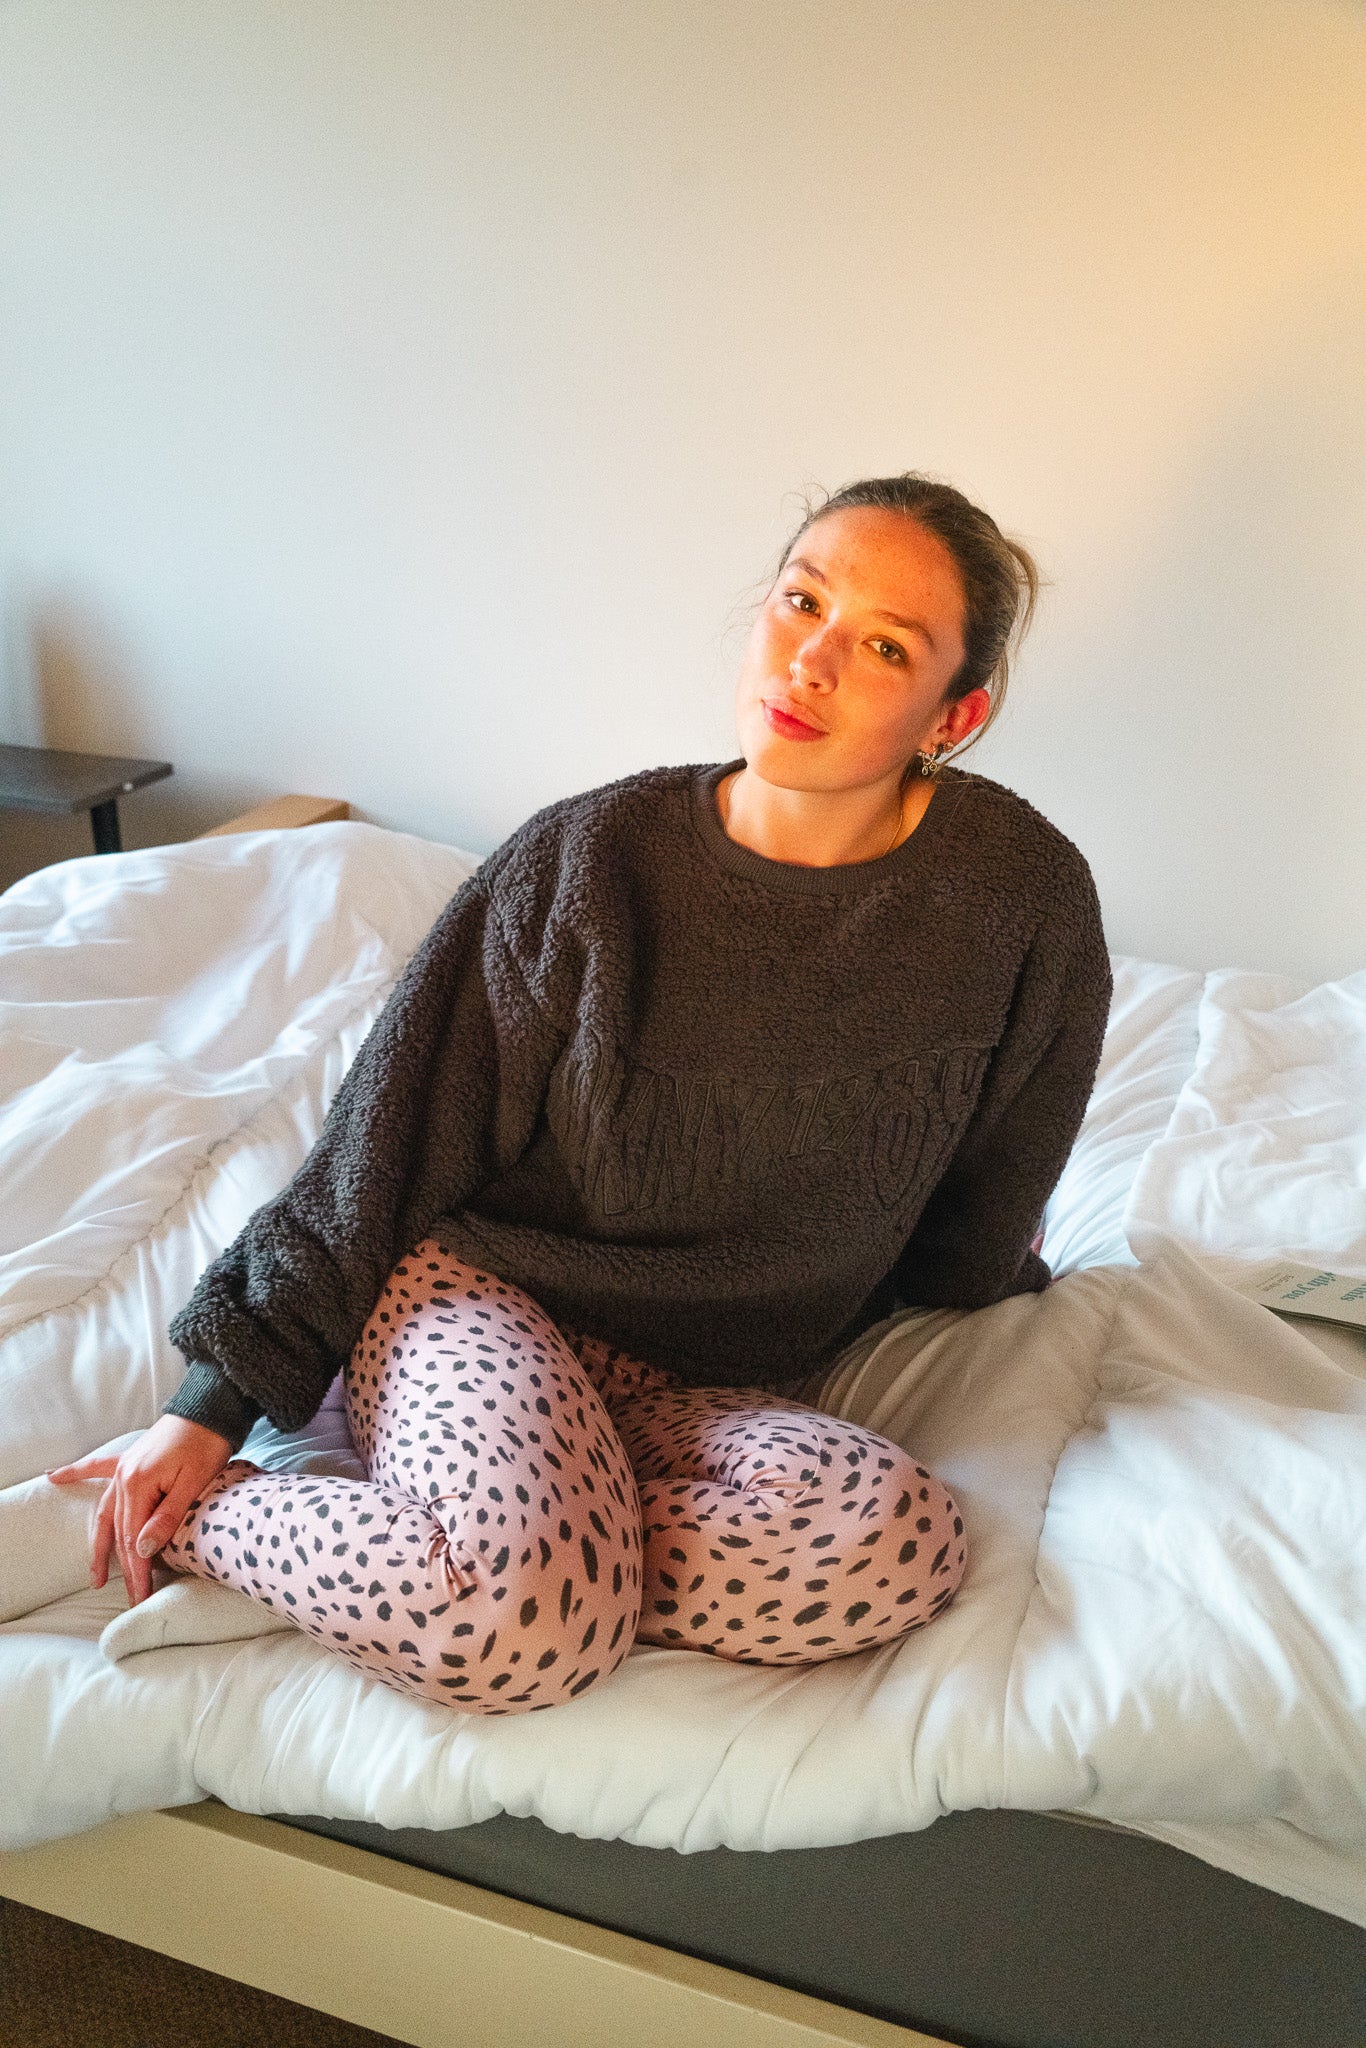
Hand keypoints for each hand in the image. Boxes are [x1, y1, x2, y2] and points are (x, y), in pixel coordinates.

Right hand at [46, 1415, 233, 1606]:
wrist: (209, 1407)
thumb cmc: (207, 1444)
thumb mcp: (194, 1483)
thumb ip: (167, 1517)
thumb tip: (141, 1550)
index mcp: (139, 1485)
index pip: (133, 1539)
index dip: (139, 1571)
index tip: (141, 1596)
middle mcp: (124, 1477)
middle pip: (119, 1532)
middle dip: (125, 1568)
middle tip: (133, 1598)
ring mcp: (123, 1466)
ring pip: (105, 1513)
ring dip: (100, 1544)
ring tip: (96, 1575)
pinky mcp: (129, 1458)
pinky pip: (96, 1469)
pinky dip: (75, 1472)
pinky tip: (53, 1476)